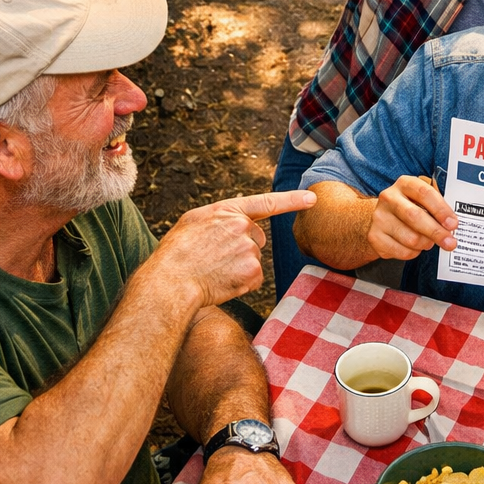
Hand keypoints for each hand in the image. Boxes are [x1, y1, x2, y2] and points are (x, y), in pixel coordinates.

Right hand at [151, 191, 316, 310]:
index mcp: (228, 210)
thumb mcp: (195, 221)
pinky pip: (252, 279)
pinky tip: (221, 282)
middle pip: (255, 239)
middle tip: (214, 258)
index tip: (312, 199)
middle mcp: (243, 227)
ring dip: (238, 268)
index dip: (293, 200)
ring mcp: (249, 250)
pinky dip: (240, 284)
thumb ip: (221, 217)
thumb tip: (240, 223)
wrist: (170, 281)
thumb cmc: (177, 252)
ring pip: (252, 260)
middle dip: (241, 248)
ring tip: (213, 270)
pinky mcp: (252, 273)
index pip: (267, 203)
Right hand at [367, 175, 457, 260]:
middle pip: (415, 217)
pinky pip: (402, 251)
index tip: (453, 224)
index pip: (424, 193)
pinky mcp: (375, 236)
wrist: (383, 218)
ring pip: (411, 238)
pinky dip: (414, 253)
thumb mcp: (421, 199)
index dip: (441, 210)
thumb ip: (436, 207)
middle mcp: (389, 197)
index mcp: (404, 183)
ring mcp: (380, 217)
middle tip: (450, 242)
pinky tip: (415, 247)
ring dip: (426, 244)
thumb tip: (453, 224)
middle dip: (436, 232)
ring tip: (428, 241)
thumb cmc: (409, 207)